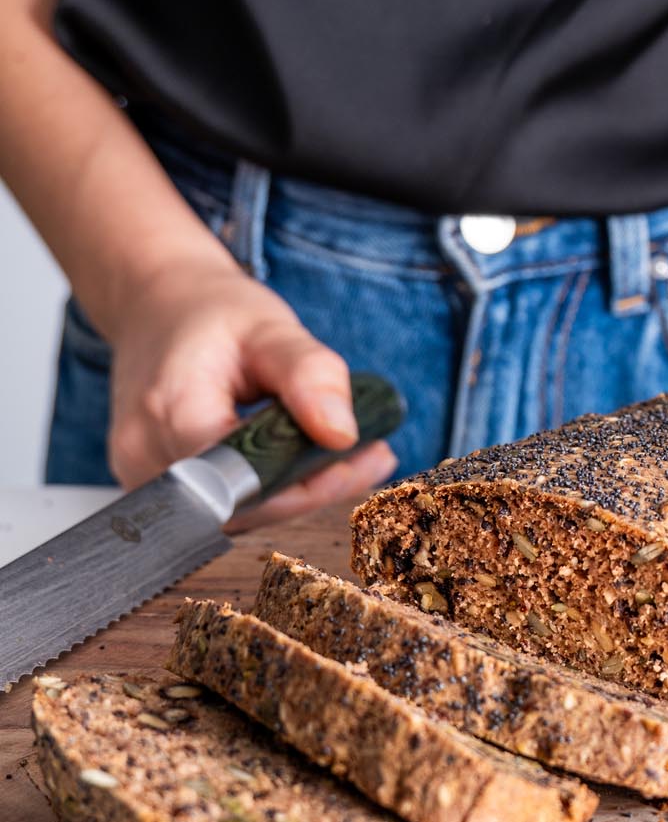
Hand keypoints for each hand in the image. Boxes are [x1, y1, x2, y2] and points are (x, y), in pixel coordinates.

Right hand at [104, 257, 397, 526]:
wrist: (156, 308)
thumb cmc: (209, 313)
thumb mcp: (269, 327)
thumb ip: (310, 375)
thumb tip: (342, 435)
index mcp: (171, 411)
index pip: (248, 481)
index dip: (309, 484)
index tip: (362, 459)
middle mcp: (145, 454)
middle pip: (245, 506)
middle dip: (314, 489)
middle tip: (372, 456)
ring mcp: (142, 475)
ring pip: (237, 513)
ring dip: (296, 492)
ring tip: (351, 456)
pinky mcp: (154, 484)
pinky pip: (223, 504)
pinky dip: (269, 488)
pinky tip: (309, 462)